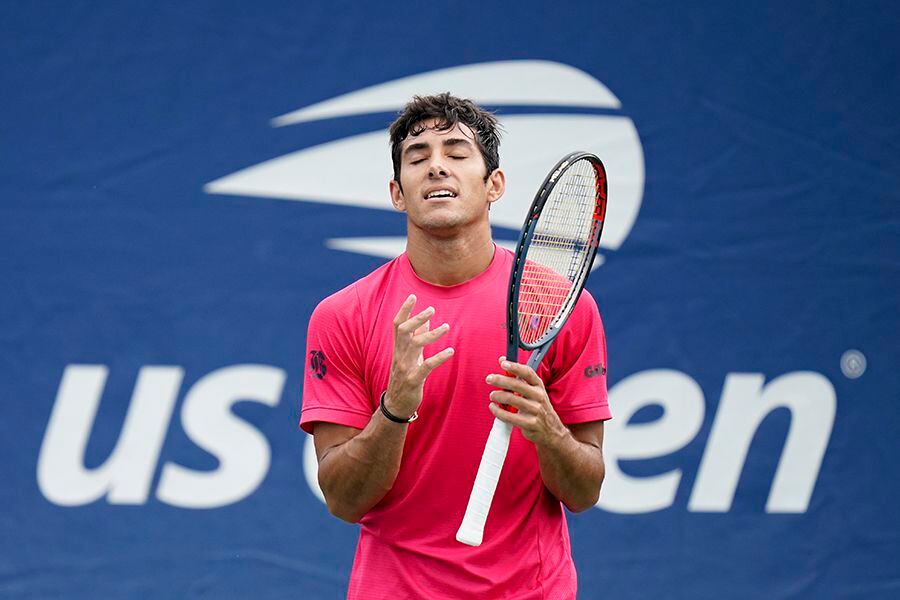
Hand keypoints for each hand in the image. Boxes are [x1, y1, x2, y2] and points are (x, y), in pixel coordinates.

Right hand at [384, 295, 453, 418]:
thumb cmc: (404, 377)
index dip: (404, 310)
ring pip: (415, 345)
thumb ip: (417, 338)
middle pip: (404, 331)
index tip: (412, 296)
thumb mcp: (410, 356)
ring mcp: (405, 367)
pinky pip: (426, 366)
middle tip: (432, 309)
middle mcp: (399, 355)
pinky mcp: (413, 380)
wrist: (396, 404)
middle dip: (417, 318)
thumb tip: (427, 321)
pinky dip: (439, 358)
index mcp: (398, 348)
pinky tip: (450, 352)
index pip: (397, 325)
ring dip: (431, 334)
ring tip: (446, 327)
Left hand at [486, 356, 566, 445]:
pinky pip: (509, 416)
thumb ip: (518, 377)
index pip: (527, 372)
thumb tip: (502, 359)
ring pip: (511, 399)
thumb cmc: (538, 407)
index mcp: (539, 386)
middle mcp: (539, 396)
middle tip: (489, 379)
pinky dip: (498, 411)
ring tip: (492, 395)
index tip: (503, 363)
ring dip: (498, 396)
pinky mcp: (530, 423)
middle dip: (500, 380)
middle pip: (517, 385)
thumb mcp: (533, 391)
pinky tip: (493, 407)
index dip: (515, 366)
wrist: (552, 431)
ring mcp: (535, 410)